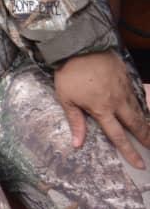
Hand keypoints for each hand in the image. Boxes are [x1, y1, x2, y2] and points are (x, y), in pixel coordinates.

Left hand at [54, 51, 149, 168]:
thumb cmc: (69, 73)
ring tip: (148, 132)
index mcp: (101, 109)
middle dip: (145, 138)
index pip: (118, 135)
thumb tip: (77, 143)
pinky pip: (135, 95)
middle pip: (135, 124)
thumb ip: (75, 121)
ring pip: (138, 109)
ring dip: (144, 123)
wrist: (80, 45)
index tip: (139, 163)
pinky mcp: (126, 76)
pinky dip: (140, 105)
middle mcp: (117, 101)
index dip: (129, 151)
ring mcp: (124, 88)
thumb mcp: (65, 98)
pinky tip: (141, 109)